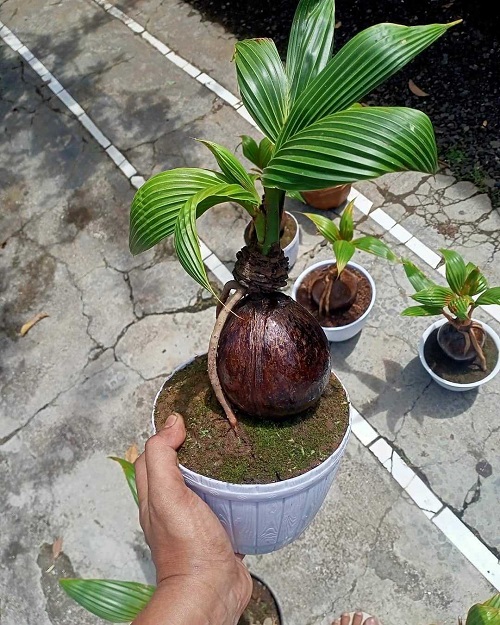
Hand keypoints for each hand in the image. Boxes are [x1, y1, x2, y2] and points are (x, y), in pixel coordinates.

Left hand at [133, 412, 251, 624]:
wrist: (212, 592)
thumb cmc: (188, 548)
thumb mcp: (167, 495)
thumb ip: (162, 457)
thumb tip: (171, 422)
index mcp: (155, 495)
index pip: (154, 454)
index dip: (167, 433)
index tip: (190, 417)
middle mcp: (174, 506)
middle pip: (182, 466)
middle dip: (196, 446)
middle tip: (218, 430)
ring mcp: (198, 518)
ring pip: (205, 483)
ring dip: (218, 468)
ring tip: (237, 449)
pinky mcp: (221, 530)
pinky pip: (227, 503)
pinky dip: (235, 490)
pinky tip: (250, 482)